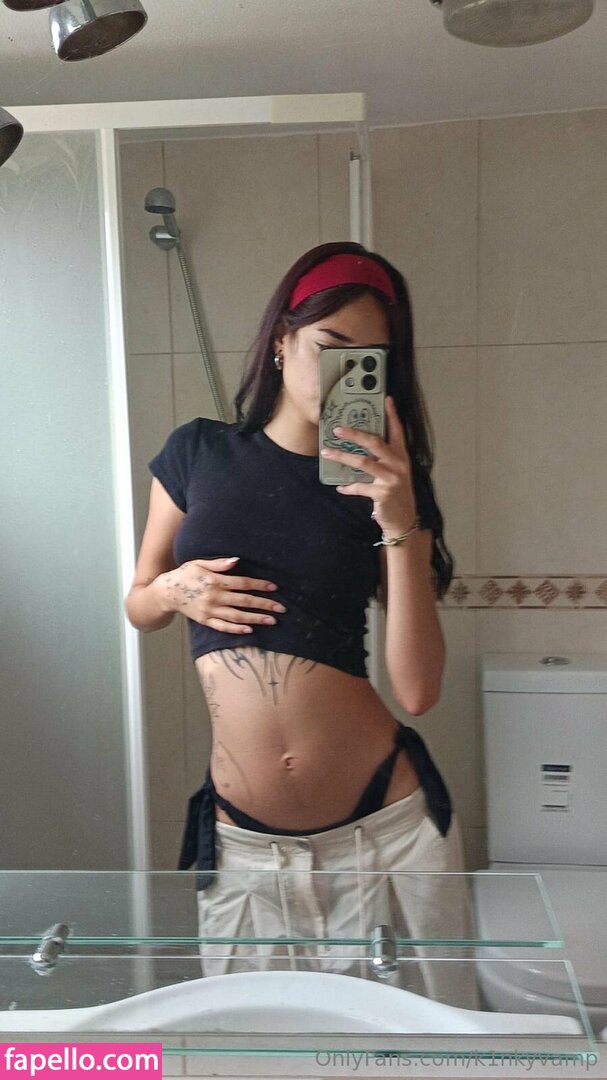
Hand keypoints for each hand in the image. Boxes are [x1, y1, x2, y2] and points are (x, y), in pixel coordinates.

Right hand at [156, 557, 284, 633]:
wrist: (167, 592)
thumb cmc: (185, 575)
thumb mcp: (199, 563)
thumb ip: (219, 564)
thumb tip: (236, 561)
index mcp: (215, 581)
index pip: (242, 583)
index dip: (259, 585)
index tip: (274, 587)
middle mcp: (214, 597)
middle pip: (244, 601)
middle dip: (264, 604)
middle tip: (282, 608)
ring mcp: (210, 611)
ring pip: (237, 616)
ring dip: (256, 618)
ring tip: (272, 621)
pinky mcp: (205, 621)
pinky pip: (223, 627)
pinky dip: (237, 629)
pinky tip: (250, 630)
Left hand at [320, 396, 417, 534]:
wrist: (403, 519)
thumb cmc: (396, 492)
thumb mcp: (395, 472)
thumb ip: (383, 459)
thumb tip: (359, 446)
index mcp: (401, 456)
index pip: (397, 431)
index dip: (392, 415)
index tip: (387, 399)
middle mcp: (398, 464)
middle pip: (375, 443)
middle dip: (355, 434)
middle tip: (338, 429)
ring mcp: (391, 479)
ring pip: (363, 462)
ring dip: (343, 456)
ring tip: (327, 453)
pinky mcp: (382, 493)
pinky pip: (360, 486)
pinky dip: (348, 487)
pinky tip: (340, 486)